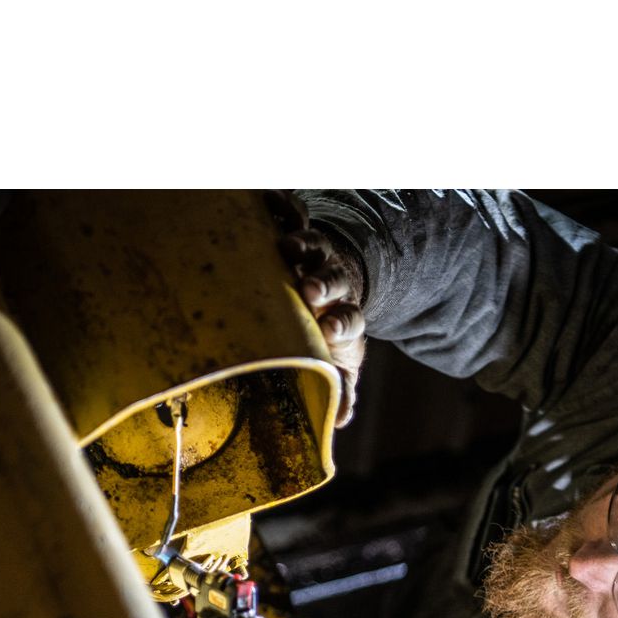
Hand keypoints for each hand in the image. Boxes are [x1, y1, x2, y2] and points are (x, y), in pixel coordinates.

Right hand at [266, 190, 366, 427]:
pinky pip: (293, 213)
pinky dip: (283, 205)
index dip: (341, 322)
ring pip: (316, 245)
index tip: (329, 329)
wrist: (327, 292)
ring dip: (304, 244)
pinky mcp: (298, 232)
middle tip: (311, 290)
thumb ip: (339, 389)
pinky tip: (267, 199)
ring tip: (287, 246)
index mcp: (344, 317)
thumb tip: (341, 418)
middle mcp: (334, 282)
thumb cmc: (324, 338)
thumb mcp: (335, 366)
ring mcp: (316, 256)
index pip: (350, 320)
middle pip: (336, 279)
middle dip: (325, 283)